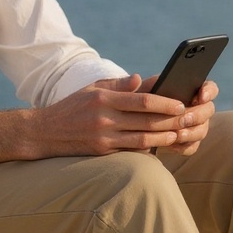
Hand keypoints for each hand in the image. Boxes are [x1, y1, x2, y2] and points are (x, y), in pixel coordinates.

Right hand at [28, 74, 191, 156]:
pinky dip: (147, 148)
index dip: (164, 102)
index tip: (180, 103)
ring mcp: (103, 137)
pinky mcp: (101, 153)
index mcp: (104, 98)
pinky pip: (130, 150)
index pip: (141, 100)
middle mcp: (104, 118)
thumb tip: (142, 79)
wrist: (44, 132)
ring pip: (142, 138)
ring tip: (179, 134)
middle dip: (170, 120)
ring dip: (164, 137)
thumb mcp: (91, 89)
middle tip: (188, 120)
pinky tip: (160, 146)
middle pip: (146, 120)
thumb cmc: (72, 107)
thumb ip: (117, 84)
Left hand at [138, 76, 217, 155]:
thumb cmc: (139, 102)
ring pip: (201, 130)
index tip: (200, 96)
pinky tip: (169, 146)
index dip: (209, 91)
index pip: (210, 88)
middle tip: (184, 118)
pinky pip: (191, 147)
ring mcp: (195, 126)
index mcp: (192, 90)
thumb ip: (139, 86)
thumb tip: (136, 79)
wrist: (134, 123)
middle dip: (197, 115)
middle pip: (208, 110)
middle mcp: (198, 108)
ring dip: (191, 133)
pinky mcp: (188, 142)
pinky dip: (182, 147)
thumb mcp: (138, 92)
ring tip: (177, 134)